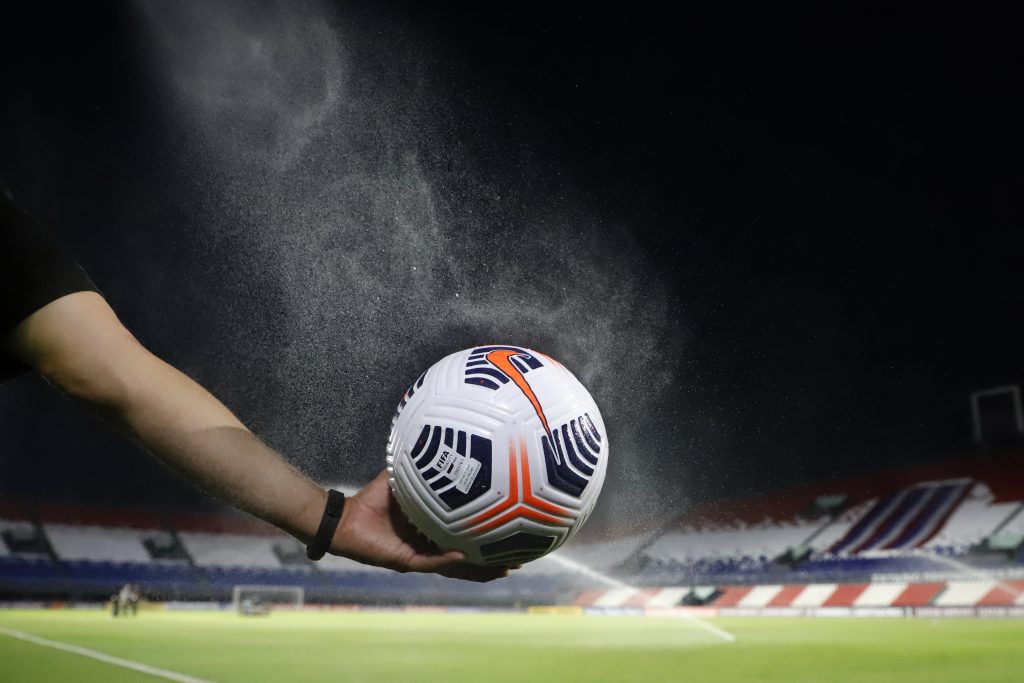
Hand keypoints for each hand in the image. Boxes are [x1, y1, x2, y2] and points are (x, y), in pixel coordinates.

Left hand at [330, 470, 512, 581]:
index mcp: (433, 530)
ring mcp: (420, 556)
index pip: (467, 537)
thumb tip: (445, 442)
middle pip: (469, 559)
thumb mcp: (405, 478)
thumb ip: (423, 465)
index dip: (489, 538)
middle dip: (493, 561)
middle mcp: (430, 546)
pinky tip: (465, 555)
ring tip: (504, 568)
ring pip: (456, 567)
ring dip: (479, 569)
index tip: (514, 534)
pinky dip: (447, 559)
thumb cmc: (373, 498)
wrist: (345, 516)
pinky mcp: (405, 561)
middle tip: (521, 559)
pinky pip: (430, 562)